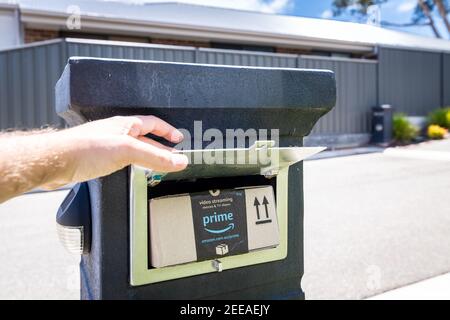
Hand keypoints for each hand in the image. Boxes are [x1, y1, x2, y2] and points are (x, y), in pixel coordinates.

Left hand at [43, 115, 187, 188]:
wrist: (55, 161)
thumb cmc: (85, 148)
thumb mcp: (128, 151)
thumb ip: (155, 157)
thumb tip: (179, 161)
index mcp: (125, 125)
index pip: (152, 123)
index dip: (167, 130)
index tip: (178, 138)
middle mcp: (116, 133)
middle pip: (144, 137)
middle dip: (159, 146)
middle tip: (172, 155)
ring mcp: (106, 145)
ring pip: (133, 149)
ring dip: (146, 156)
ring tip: (157, 166)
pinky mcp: (97, 158)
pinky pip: (122, 159)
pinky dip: (133, 165)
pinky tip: (132, 171)